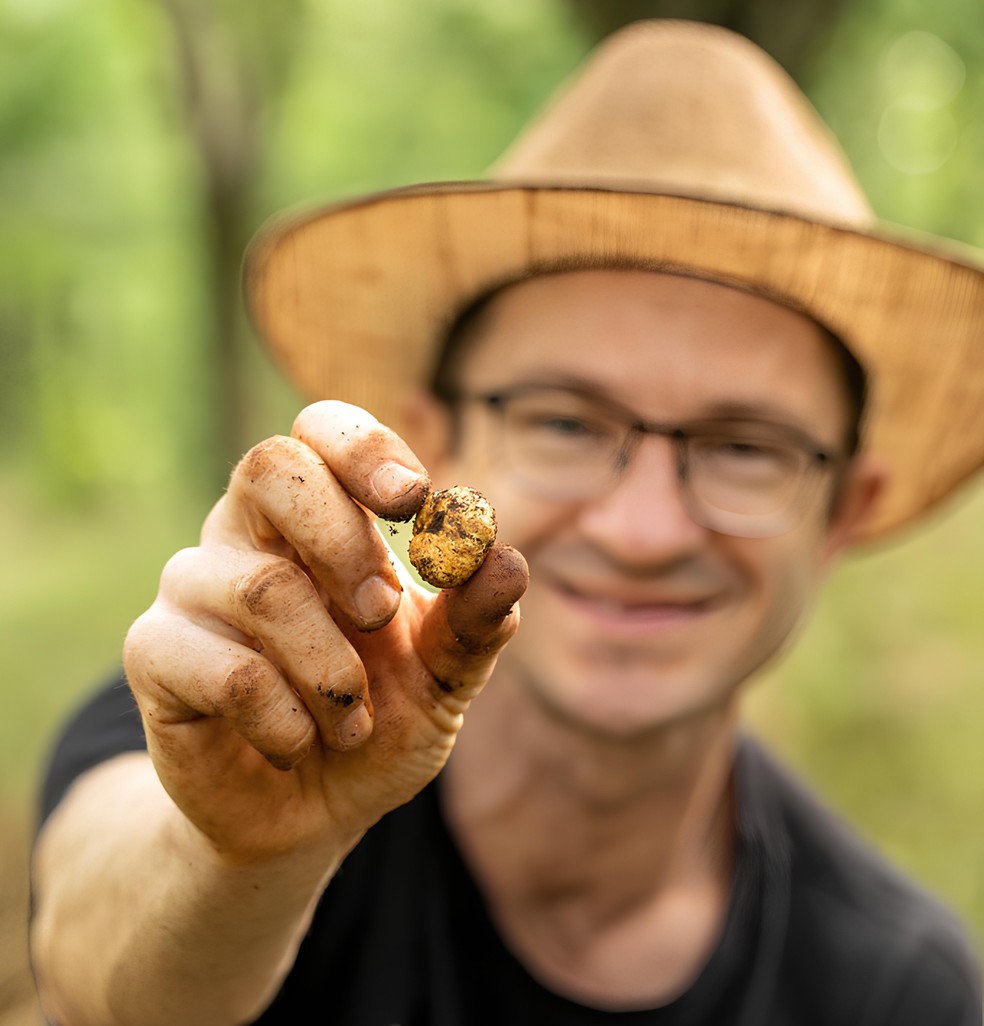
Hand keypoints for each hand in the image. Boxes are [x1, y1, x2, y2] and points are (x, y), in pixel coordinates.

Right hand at [123, 401, 526, 864]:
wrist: (309, 812)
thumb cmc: (377, 719)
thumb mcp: (444, 675)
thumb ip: (475, 620)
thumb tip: (506, 559)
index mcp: (317, 516)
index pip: (320, 430)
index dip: (366, 448)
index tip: (416, 501)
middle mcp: (246, 533)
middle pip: (272, 467)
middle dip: (344, 539)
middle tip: (383, 612)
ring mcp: (193, 587)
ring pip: (264, 588)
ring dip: (334, 671)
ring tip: (351, 720)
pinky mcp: (156, 653)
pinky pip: (231, 671)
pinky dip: (289, 720)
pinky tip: (298, 743)